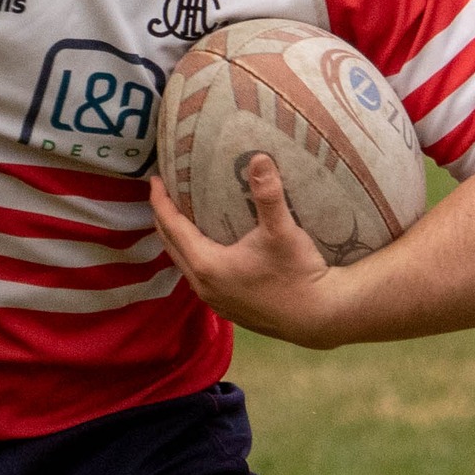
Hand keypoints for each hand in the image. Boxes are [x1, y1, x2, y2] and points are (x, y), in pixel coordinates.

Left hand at [148, 154, 342, 347]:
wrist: (319, 316)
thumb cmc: (298, 273)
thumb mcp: (282, 231)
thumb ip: (267, 194)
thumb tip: (258, 157)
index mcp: (207, 264)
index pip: (172, 226)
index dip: (160, 201)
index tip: (155, 180)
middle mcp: (203, 285)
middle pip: (171, 246)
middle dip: (163, 218)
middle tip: (163, 194)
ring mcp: (215, 301)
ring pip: (184, 265)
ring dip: (178, 240)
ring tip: (180, 218)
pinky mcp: (229, 309)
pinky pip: (198, 278)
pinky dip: (193, 258)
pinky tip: (206, 249)